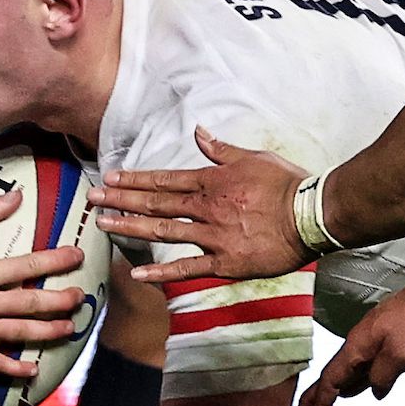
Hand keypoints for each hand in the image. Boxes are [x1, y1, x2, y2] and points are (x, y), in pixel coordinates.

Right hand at [0, 187, 84, 377]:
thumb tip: (17, 196)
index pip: (29, 266)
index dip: (58, 260)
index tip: (79, 255)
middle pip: (31, 304)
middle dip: (61, 301)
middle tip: (81, 298)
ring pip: (17, 334)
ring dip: (47, 332)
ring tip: (69, 329)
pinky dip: (12, 368)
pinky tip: (32, 370)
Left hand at [91, 127, 311, 282]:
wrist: (311, 215)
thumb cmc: (287, 184)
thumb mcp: (254, 157)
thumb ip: (221, 149)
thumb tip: (198, 132)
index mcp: (211, 181)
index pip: (164, 179)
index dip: (134, 179)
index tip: (110, 178)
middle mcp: (205, 208)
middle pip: (155, 203)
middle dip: (121, 199)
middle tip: (92, 199)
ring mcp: (213, 236)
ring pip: (163, 232)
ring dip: (130, 227)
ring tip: (103, 224)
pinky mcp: (225, 262)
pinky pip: (187, 268)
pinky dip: (161, 272)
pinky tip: (137, 273)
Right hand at [296, 270, 404, 405]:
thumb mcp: (402, 355)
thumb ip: (383, 375)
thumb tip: (376, 390)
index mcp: (359, 345)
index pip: (331, 378)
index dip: (321, 403)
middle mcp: (362, 342)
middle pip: (332, 374)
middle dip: (316, 397)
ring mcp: (376, 340)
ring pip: (349, 370)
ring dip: (336, 390)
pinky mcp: (390, 339)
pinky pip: (365, 365)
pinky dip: (357, 380)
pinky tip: (360, 388)